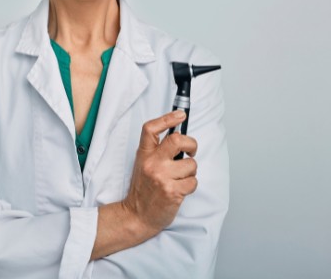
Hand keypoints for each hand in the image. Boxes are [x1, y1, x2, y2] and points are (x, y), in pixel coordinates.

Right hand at [122, 110, 198, 236]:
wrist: (137, 214)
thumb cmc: (144, 189)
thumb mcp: (143, 164)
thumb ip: (157, 151)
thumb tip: (179, 137)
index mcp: (144, 154)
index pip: (151, 129)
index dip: (168, 119)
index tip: (181, 115)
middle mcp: (152, 163)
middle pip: (178, 140)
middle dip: (191, 144)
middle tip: (190, 151)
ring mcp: (162, 177)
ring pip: (191, 165)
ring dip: (190, 172)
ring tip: (179, 179)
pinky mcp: (172, 191)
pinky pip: (193, 182)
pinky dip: (190, 186)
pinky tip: (179, 190)